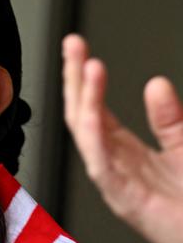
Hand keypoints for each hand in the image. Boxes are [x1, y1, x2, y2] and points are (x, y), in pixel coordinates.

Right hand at [63, 34, 182, 242]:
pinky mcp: (122, 198)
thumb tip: (154, 83)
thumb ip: (169, 119)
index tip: (79, 47)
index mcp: (124, 151)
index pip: (94, 108)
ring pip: (86, 136)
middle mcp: (112, 164)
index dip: (85, 77)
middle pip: (82, 115)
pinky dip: (93, 138)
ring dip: (84, 100)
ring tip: (87, 66)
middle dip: (75, 79)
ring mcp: (113, 181)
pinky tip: (91, 113)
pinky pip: (100, 164)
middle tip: (72, 44)